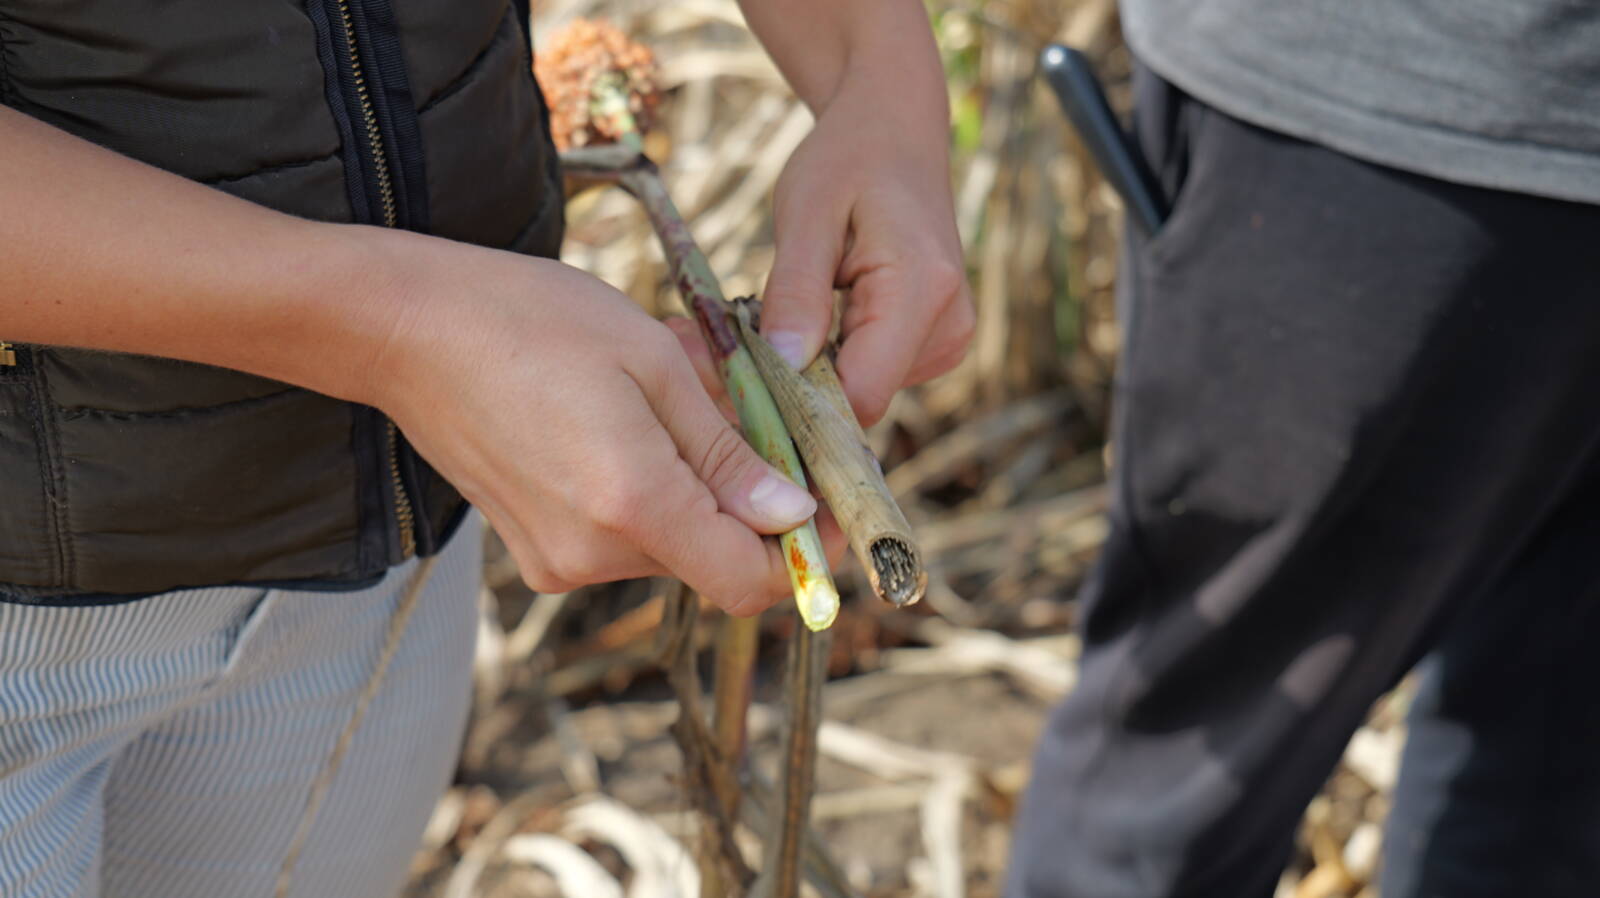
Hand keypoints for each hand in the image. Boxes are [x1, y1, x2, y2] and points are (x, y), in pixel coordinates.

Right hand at [365, 233, 820, 614]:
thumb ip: (726, 450)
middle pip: (713, 559)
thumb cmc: (529, 321)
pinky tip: (624, 420)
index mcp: (633, 504)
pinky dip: (647, 489)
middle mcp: (593, 553)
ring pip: (671, 543)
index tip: (821, 504)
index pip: (747, 582)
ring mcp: (557, 560)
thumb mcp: (651, 363)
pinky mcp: (535, 551)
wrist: (405, 330)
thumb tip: (788, 512)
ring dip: (693, 484)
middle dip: (746, 498)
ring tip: (668, 399)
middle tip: (743, 412)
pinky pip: (623, 535)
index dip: (799, 553)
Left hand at [755, 73, 973, 426]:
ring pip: (858, 394)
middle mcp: (949, 327)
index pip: (861, 394)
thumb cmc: (848, 160)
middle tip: (719, 353)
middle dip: (788, 388)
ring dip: (803, 374)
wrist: (895, 132)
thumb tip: (783, 364)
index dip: (795, 406)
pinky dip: (825, 361)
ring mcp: (946, 341)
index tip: (733, 387)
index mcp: (923, 290)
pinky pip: (867, 374)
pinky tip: (797, 326)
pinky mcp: (932, 345)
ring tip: (757, 328)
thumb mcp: (805, 213)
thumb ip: (795, 291)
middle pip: (858, 401)